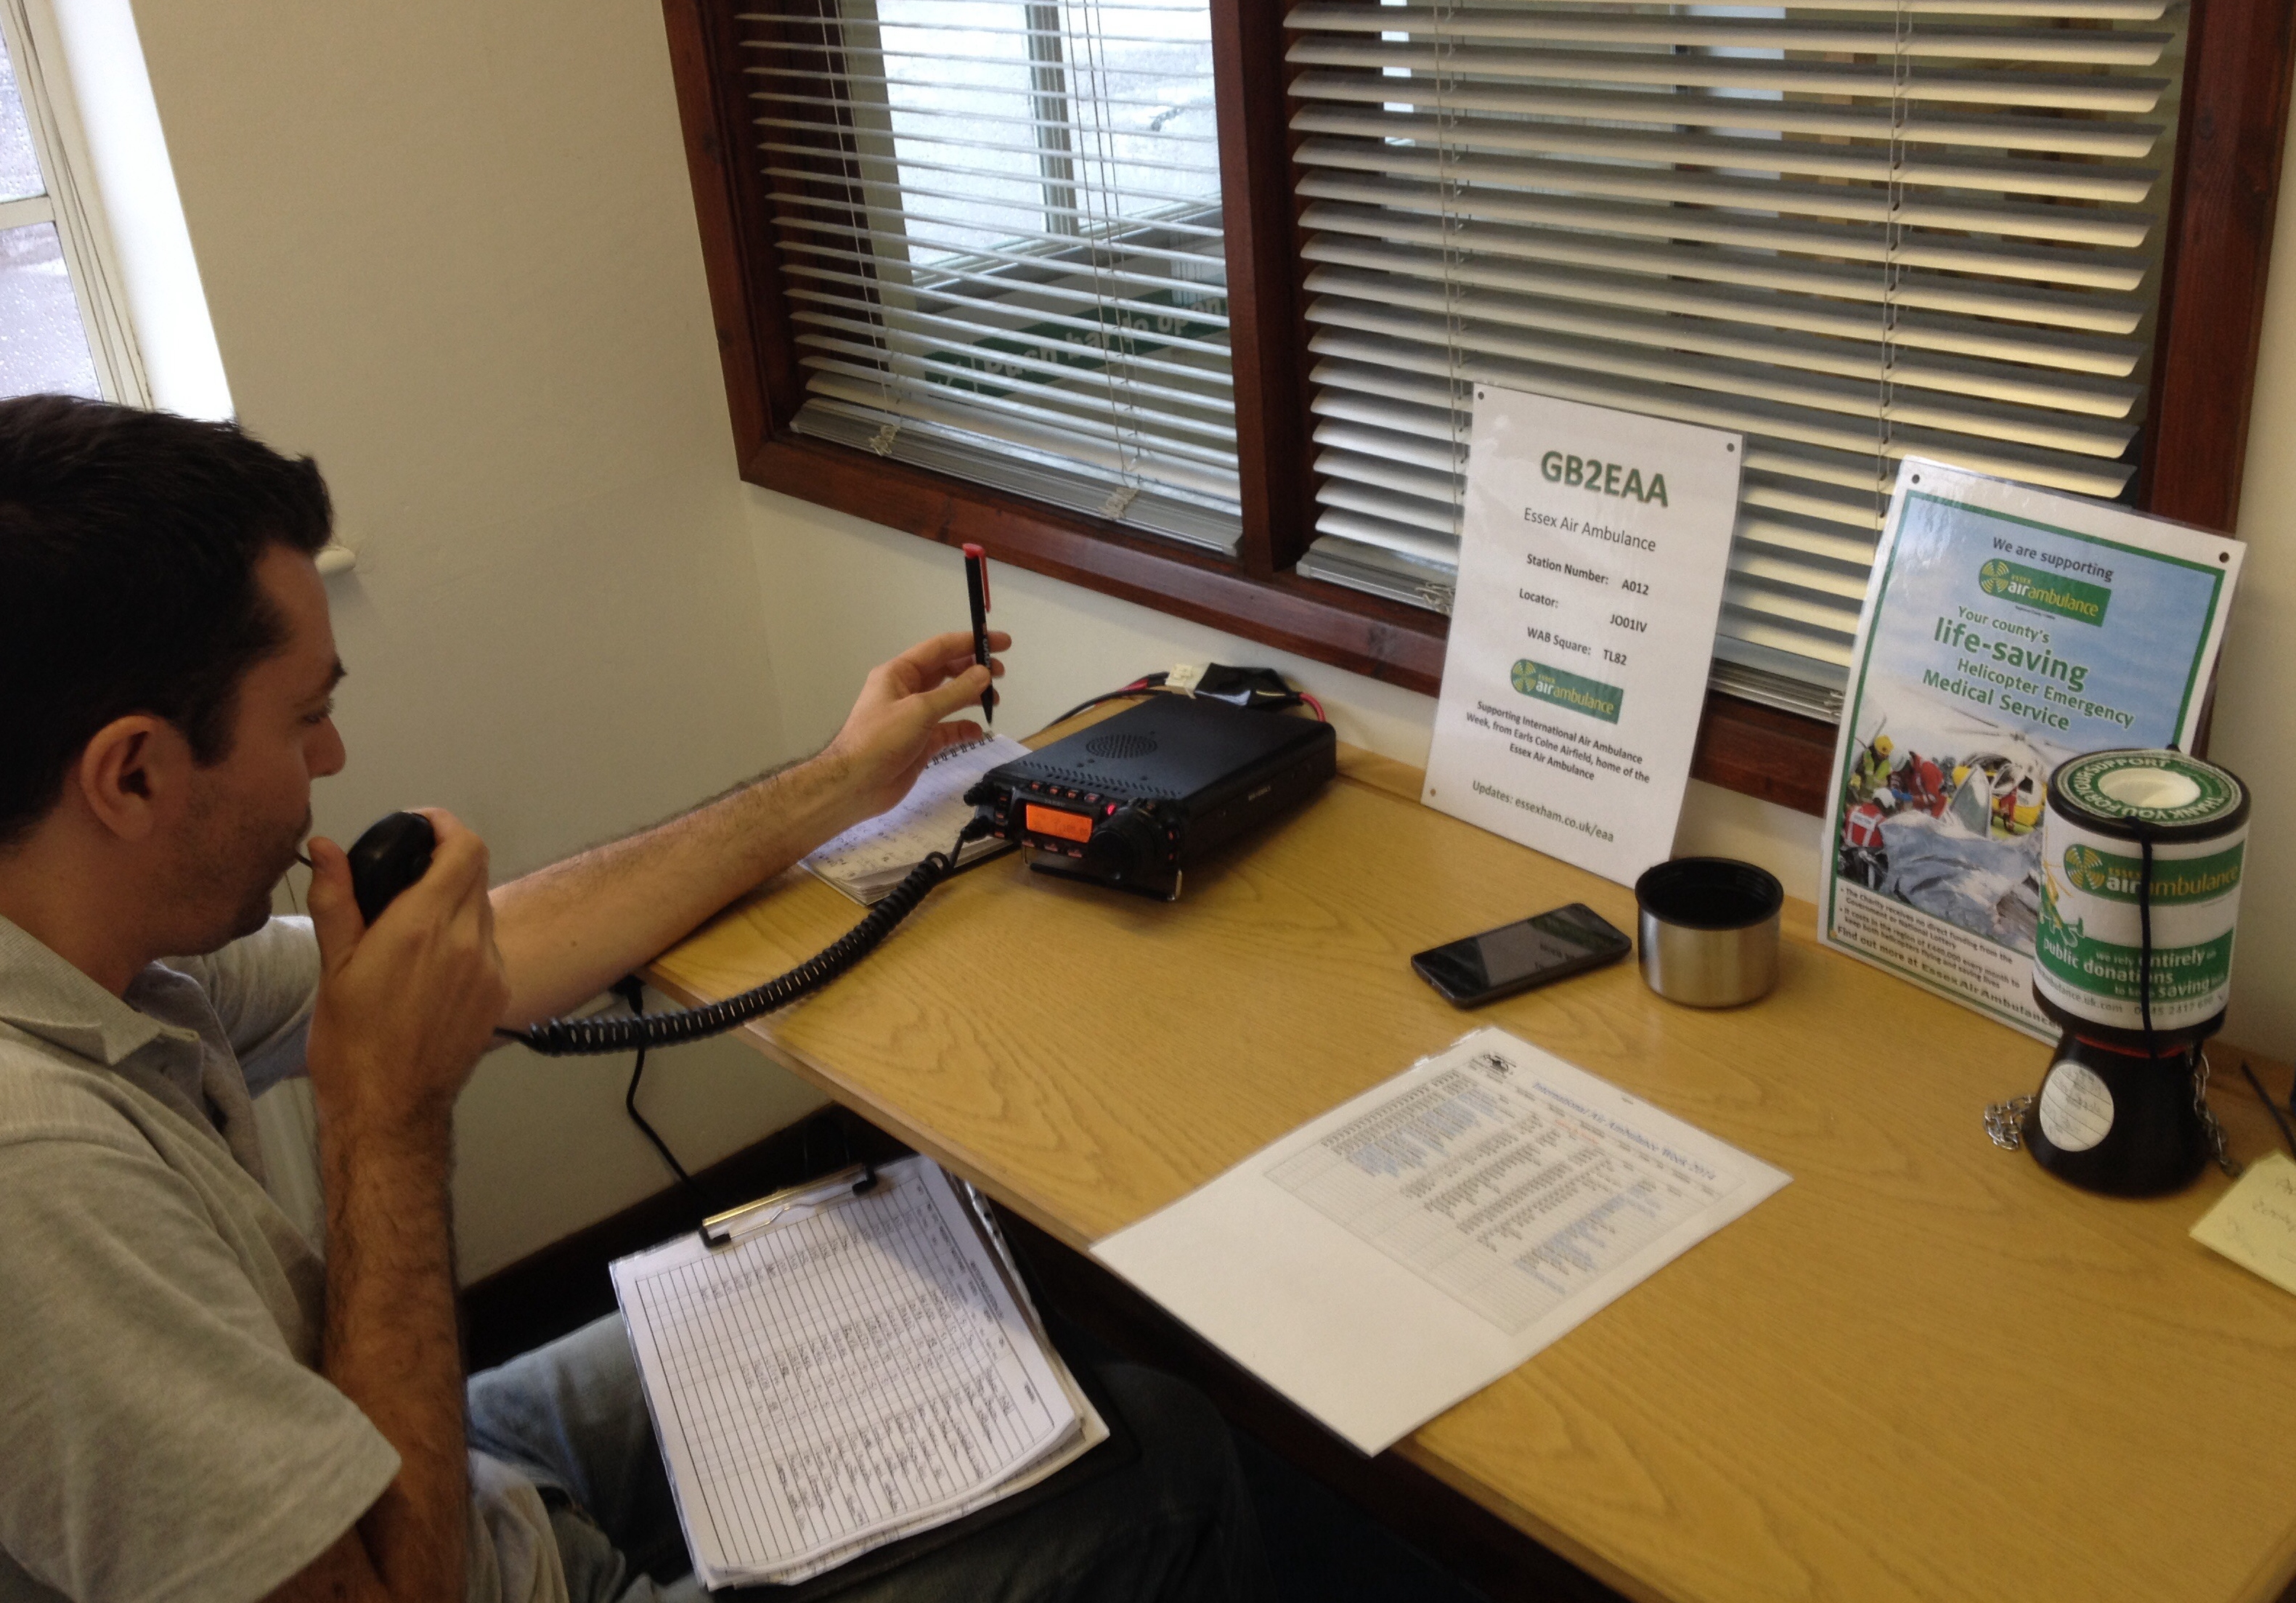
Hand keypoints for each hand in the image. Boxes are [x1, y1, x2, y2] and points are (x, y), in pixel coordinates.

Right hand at [304, 809, 509, 1141]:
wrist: (388, 1109)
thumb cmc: (351, 1044)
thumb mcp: (333, 967)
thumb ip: (337, 900)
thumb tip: (328, 848)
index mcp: (422, 927)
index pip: (464, 849)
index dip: (447, 827)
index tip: (422, 826)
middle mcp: (466, 941)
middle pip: (476, 872)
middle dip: (445, 862)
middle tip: (407, 874)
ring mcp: (490, 970)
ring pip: (483, 909)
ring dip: (455, 901)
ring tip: (413, 925)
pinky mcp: (499, 994)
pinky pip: (489, 946)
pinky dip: (466, 938)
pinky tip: (432, 964)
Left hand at [820, 629, 1009, 823]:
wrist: (855, 785)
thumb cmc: (879, 740)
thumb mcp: (920, 710)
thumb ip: (955, 692)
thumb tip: (984, 673)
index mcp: (899, 673)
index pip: (940, 648)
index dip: (971, 642)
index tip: (1001, 642)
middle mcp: (906, 691)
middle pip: (946, 671)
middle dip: (974, 669)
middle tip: (1001, 672)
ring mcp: (913, 717)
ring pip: (949, 699)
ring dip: (972, 696)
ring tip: (995, 699)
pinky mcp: (920, 742)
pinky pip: (947, 729)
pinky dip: (964, 728)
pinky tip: (977, 731)